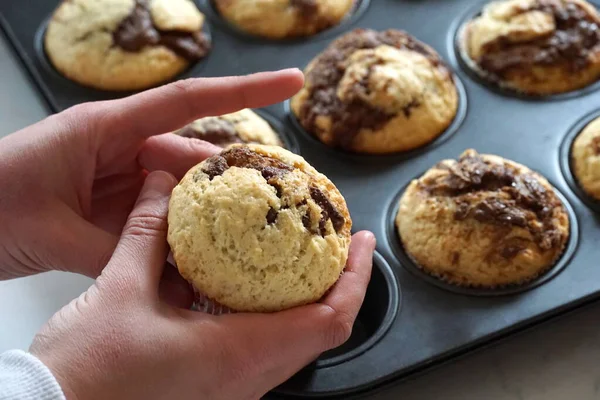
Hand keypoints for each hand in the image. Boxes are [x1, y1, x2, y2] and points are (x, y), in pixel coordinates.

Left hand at [0, 69, 303, 279]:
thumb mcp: (53, 232)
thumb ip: (118, 251)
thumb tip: (171, 276)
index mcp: (108, 130)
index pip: (191, 101)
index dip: (247, 90)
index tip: (290, 83)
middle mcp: (123, 149)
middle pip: (194, 161)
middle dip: (232, 186)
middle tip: (274, 210)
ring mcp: (121, 179)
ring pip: (180, 195)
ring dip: (202, 222)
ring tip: (236, 249)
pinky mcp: (115, 206)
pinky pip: (159, 219)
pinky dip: (176, 241)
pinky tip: (192, 267)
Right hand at [30, 172, 375, 399]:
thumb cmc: (86, 372)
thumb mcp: (119, 289)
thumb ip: (148, 232)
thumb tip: (160, 186)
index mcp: (236, 355)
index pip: (328, 319)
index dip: (355, 278)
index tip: (360, 242)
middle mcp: (245, 380)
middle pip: (320, 330)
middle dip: (336, 283)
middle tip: (335, 242)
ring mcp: (232, 389)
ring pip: (295, 343)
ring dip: (307, 299)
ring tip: (302, 257)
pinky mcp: (214, 388)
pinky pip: (264, 351)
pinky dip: (273, 316)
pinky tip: (252, 288)